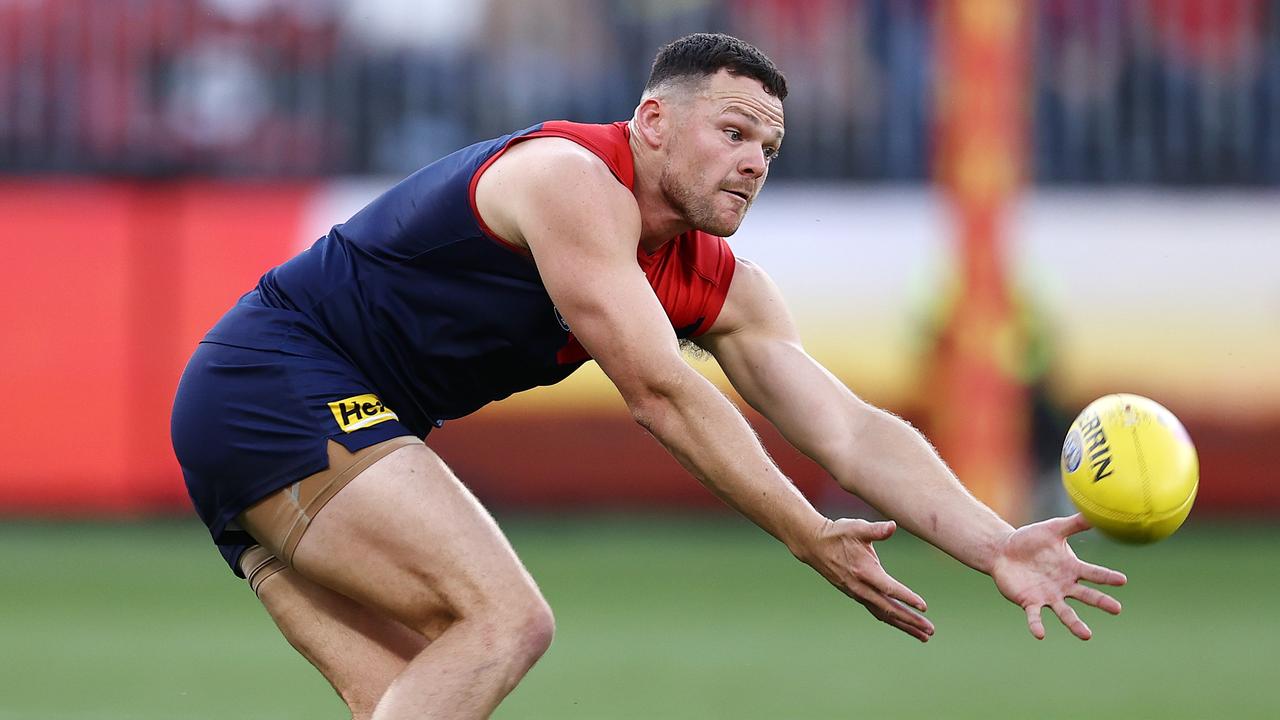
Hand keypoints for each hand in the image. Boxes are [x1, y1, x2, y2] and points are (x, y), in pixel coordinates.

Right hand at [798, 518, 933, 641]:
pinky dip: (892, 620)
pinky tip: (904, 624)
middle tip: (930, 631)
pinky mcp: (856, 595)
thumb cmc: (838, 533)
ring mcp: (857, 593)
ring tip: (924, 636)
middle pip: (889, 609)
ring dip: (904, 625)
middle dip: (911, 620)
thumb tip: (892, 526)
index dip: (906, 597)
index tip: (923, 606)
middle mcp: (860, 587)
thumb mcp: (857, 528)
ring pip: (884, 614)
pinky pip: (877, 612)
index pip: (889, 588)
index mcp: (863, 571)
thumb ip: (876, 530)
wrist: (813, 544)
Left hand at [990, 513, 1126, 639]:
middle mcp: (1063, 586)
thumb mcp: (1053, 529)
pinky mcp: (1029, 602)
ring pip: (1065, 613)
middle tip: (1117, 608)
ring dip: (1075, 624)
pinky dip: (1037, 625)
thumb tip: (1095, 512)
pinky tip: (1040, 634)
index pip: (1093, 573)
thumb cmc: (1029, 540)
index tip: (1123, 580)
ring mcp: (1048, 596)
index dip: (1107, 577)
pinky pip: (1034, 616)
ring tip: (1087, 635)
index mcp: (1071, 568)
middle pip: (1086, 596)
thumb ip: (1074, 524)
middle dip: (1101, 602)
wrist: (1002, 551)